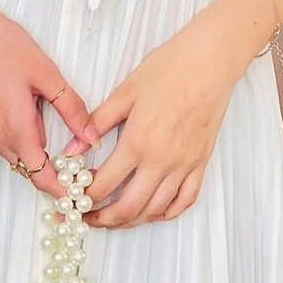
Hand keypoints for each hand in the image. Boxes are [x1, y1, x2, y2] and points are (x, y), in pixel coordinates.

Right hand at [0, 7, 98, 198]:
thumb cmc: (2, 46)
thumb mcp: (47, 74)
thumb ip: (72, 109)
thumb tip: (90, 137)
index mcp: (16, 128)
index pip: (41, 176)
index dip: (61, 188)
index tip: (76, 191)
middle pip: (30, 164)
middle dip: (49, 156)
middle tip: (68, 135)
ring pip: (15, 151)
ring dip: (31, 140)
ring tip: (33, 102)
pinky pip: (0, 139)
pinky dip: (14, 131)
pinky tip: (16, 101)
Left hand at [63, 16, 241, 227]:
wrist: (209, 62)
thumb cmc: (168, 69)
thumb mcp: (125, 92)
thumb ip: (97, 122)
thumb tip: (73, 148)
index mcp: (137, 143)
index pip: (103, 185)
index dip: (83, 199)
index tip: (72, 200)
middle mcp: (161, 161)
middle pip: (128, 208)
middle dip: (103, 220)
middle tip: (87, 218)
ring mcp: (184, 165)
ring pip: (155, 210)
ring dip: (132, 221)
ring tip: (115, 218)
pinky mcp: (201, 163)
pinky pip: (185, 200)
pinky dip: (167, 212)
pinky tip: (154, 211)